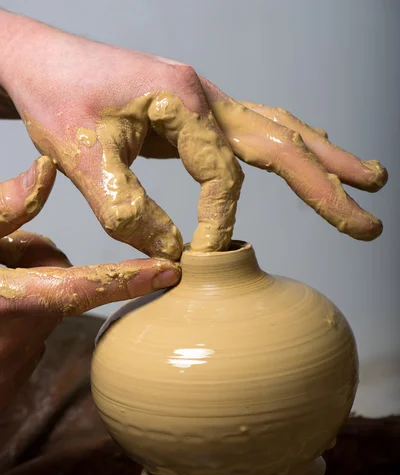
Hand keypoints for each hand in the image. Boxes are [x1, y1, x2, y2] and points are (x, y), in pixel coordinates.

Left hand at [0, 12, 386, 259]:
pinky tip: (311, 152)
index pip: (224, 176)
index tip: (205, 255)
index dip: (219, 221)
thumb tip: (175, 253)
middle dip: (327, 188)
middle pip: (283, 145)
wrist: (40, 62)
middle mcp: (207, 95)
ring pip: (281, 130)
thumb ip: (127, 210)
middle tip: (369, 222)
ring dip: (326, 160)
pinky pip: (258, 127)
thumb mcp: (80, 156)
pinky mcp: (200, 112)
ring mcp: (207, 100)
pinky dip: (292, 144)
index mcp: (183, 101)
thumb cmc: (55, 98)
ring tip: (371, 179)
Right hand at [0, 163, 179, 406]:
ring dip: (24, 294)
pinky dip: (15, 322)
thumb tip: (47, 171)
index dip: (131, 278)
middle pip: (56, 285)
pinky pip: (28, 336)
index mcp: (11, 298)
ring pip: (43, 310)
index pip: (85, 285)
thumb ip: (6, 208)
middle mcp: (21, 335)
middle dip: (37, 267)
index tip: (170, 272)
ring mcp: (15, 362)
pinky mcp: (9, 379)